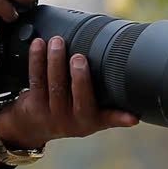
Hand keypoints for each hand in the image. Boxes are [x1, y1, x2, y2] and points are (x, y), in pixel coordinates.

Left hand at [0, 35, 139, 155]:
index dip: (120, 118)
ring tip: (57, 41)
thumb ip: (111, 111)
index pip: (108, 117)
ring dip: (55, 61)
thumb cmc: (68, 113)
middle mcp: (71, 121)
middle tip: (79, 57)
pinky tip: (38, 44)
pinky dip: (36, 59)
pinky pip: (36, 79)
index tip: (132, 117)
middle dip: (79, 77)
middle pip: (76, 97)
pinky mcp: (32, 104)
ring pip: (54, 85)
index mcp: (90, 121)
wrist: (33, 126)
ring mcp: (50, 113)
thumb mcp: (91, 117)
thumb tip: (136, 110)